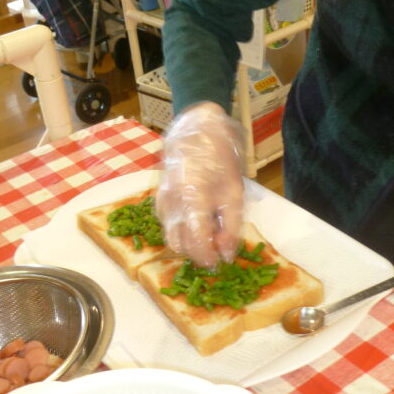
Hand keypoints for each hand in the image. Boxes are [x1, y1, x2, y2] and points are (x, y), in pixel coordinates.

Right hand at [156, 101, 244, 267]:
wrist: (196, 132)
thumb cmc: (219, 159)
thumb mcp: (234, 193)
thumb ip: (231, 227)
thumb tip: (227, 255)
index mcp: (192, 199)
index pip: (195, 243)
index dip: (208, 257)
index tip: (220, 261)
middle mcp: (171, 204)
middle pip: (179, 245)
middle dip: (198, 253)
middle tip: (218, 247)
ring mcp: (161, 202)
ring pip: (172, 238)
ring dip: (190, 243)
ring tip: (211, 231)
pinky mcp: (159, 201)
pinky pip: (169, 226)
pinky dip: (183, 231)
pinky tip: (200, 220)